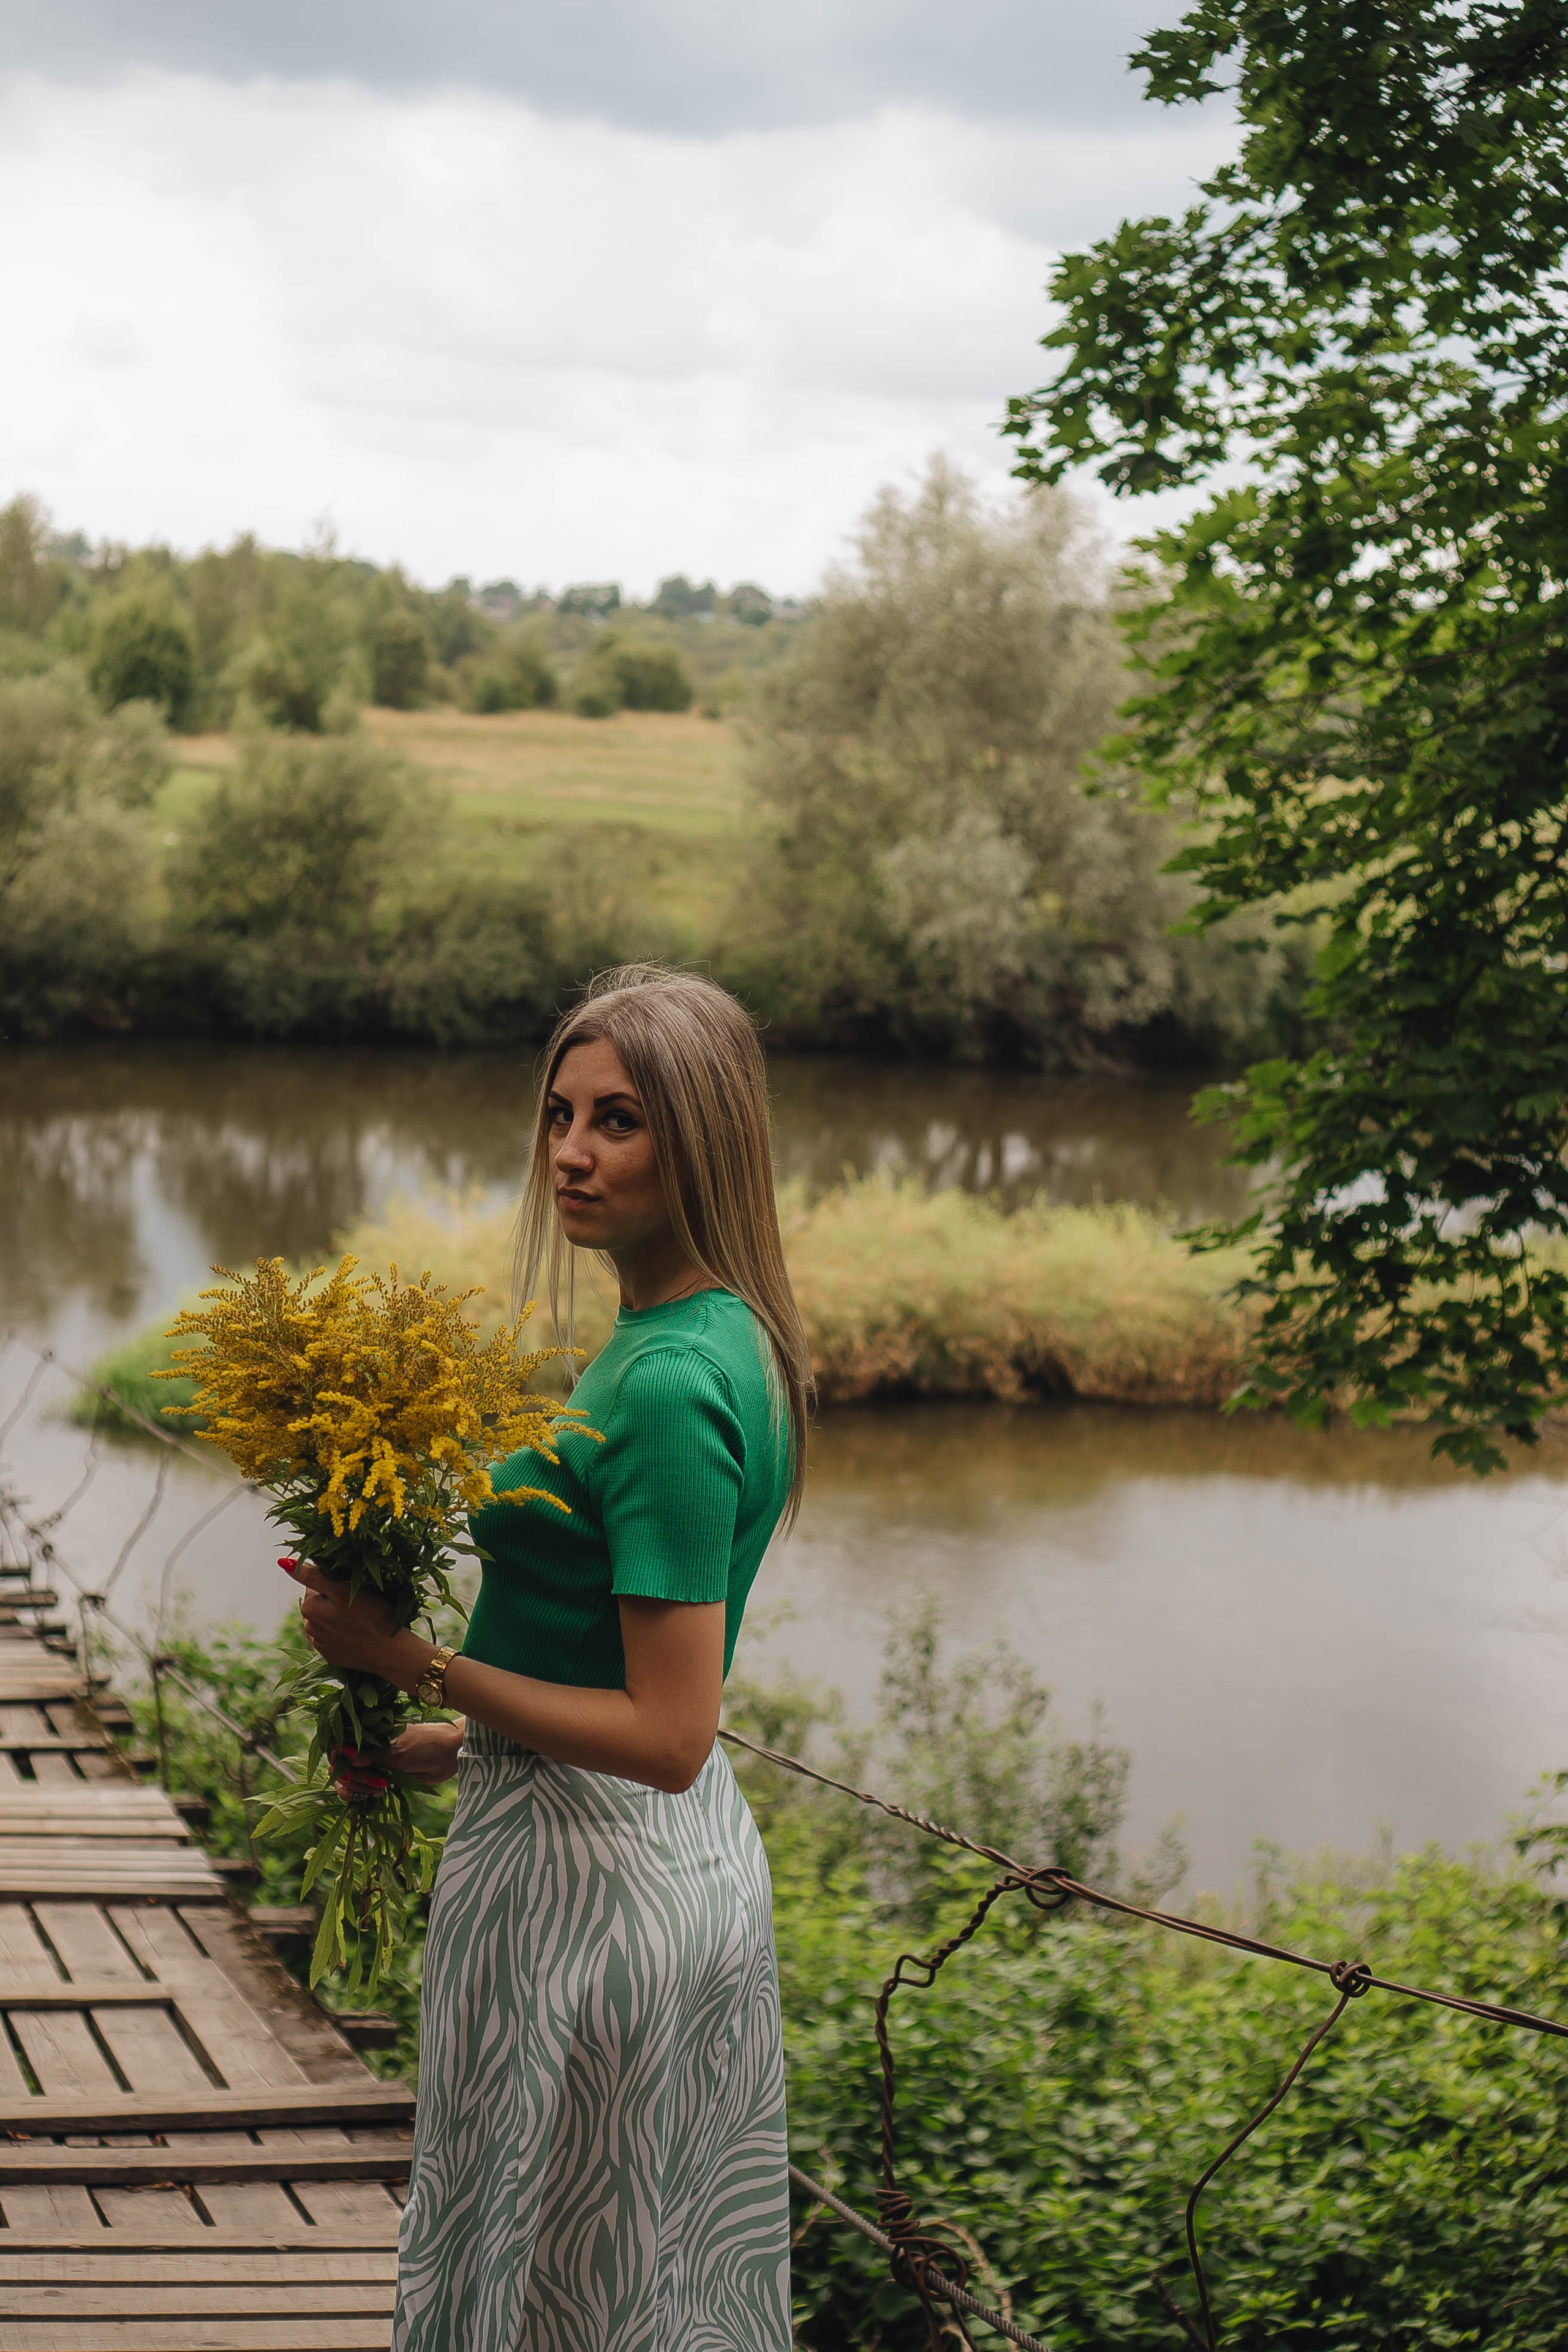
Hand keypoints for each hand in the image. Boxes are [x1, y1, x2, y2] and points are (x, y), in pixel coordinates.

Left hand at [283, 1557, 418, 1683]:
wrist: (391, 1654)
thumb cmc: (372, 1617)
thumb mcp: (343, 1590)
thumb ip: (313, 1576)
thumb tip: (284, 1562)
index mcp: (309, 1608)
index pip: (315, 1583)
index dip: (335, 1582)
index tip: (353, 1588)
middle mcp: (309, 1627)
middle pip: (320, 1602)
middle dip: (335, 1599)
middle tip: (359, 1603)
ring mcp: (320, 1644)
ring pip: (326, 1619)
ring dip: (338, 1615)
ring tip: (361, 1619)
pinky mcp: (332, 1656)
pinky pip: (333, 1636)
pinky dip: (342, 1632)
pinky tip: (358, 1634)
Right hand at [335, 1720, 464, 1796]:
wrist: (448, 1756)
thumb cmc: (424, 1745)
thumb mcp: (396, 1751)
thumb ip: (369, 1755)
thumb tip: (343, 1752)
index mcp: (367, 1733)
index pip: (338, 1745)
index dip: (338, 1759)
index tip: (347, 1769)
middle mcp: (366, 1747)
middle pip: (340, 1766)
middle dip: (351, 1778)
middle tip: (374, 1782)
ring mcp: (372, 1762)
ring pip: (348, 1779)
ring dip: (357, 1788)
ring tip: (377, 1790)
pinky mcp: (379, 1777)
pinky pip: (361, 1788)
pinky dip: (362, 1794)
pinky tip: (376, 1794)